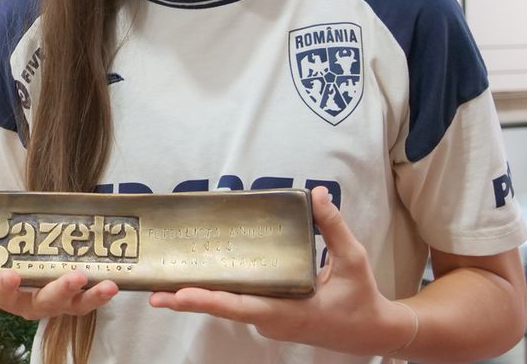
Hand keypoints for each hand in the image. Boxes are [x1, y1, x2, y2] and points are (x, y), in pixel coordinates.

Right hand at [0, 204, 119, 319]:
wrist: (28, 250)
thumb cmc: (6, 247)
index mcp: (4, 288)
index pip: (0, 293)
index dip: (4, 287)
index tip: (8, 274)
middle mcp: (29, 301)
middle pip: (41, 304)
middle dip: (58, 291)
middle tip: (73, 277)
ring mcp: (55, 302)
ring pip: (70, 305)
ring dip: (88, 295)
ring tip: (104, 283)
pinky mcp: (76, 297)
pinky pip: (89, 301)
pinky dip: (100, 294)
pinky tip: (113, 283)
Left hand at [147, 187, 415, 355]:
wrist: (371, 333)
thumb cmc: (361, 297)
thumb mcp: (353, 259)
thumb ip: (332, 227)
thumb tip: (318, 194)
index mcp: (288, 311)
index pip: (241, 306)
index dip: (209, 300)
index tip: (180, 295)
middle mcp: (272, 320)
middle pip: (224, 308)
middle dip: (188, 300)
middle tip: (155, 292)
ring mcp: (269, 322)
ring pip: (228, 307)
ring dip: (198, 296)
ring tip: (163, 285)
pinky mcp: (269, 317)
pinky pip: (238, 304)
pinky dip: (216, 293)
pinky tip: (194, 280)